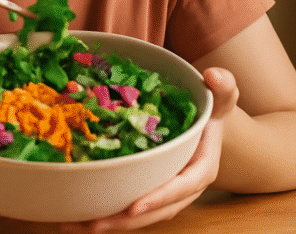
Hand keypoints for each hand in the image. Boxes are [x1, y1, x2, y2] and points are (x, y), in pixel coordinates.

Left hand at [61, 67, 239, 232]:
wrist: (208, 122)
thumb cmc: (212, 108)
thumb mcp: (221, 94)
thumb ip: (223, 85)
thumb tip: (213, 76)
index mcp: (201, 169)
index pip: (181, 188)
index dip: (158, 198)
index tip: (133, 207)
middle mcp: (183, 188)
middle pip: (154, 211)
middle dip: (123, 221)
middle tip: (93, 225)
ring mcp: (164, 192)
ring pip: (137, 216)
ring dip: (107, 223)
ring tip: (73, 226)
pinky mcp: (148, 190)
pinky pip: (126, 206)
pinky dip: (103, 212)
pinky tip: (75, 216)